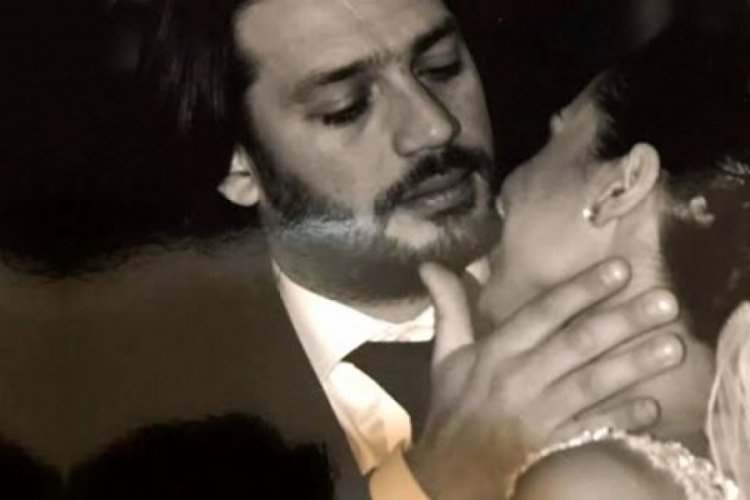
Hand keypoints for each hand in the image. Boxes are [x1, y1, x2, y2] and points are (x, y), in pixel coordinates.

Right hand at [405, 258, 683, 498]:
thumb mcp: (446, 355)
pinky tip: (653, 406)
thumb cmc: (455, 406)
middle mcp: (521, 378)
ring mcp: (540, 416)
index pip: (543, 314)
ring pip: (592, 385)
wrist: (450, 469)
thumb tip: (431, 265)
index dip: (581, 290)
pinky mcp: (553, 447)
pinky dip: (621, 420)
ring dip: (633, 365)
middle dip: (622, 321)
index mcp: (497, 352)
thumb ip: (448, 308)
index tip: (620, 269)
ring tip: (673, 345)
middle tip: (665, 301)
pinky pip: (591, 430)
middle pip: (576, 344)